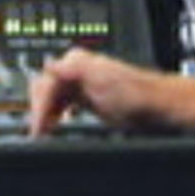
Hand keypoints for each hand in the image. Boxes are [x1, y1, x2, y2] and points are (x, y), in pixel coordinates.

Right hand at [26, 45, 165, 135]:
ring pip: (50, 99)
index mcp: (76, 61)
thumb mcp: (102, 79)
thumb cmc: (136, 94)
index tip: (38, 128)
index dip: (39, 107)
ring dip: (45, 116)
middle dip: (38, 111)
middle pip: (43, 90)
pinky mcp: (86, 98)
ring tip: (43, 134)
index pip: (44, 83)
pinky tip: (55, 126)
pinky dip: (54, 117)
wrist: (156, 106)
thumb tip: (49, 65)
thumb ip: (73, 70)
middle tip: (38, 133)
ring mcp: (80, 84)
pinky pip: (60, 106)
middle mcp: (75, 70)